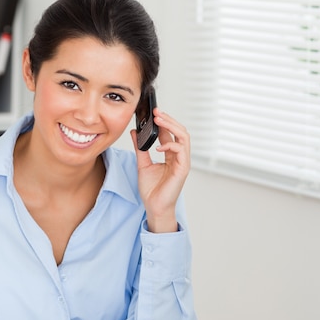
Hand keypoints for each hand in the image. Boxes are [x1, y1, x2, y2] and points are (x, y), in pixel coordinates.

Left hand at [131, 108, 190, 232]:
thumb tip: (135, 132)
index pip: (170, 133)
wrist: (155, 207)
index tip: (152, 113)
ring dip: (172, 126)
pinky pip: (181, 150)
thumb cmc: (152, 190)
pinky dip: (170, 144)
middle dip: (169, 119)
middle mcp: (179, 157)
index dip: (163, 121)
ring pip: (184, 137)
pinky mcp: (183, 169)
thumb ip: (140, 148)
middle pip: (180, 131)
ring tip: (159, 120)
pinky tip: (159, 146)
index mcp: (171, 155)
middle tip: (156, 112)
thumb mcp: (142, 164)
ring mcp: (183, 162)